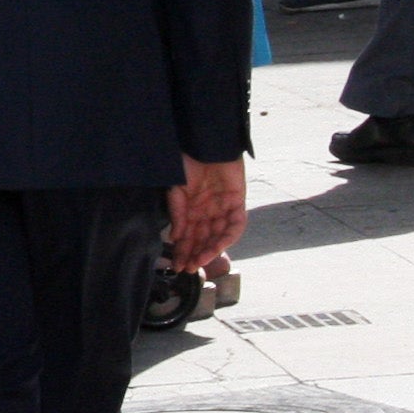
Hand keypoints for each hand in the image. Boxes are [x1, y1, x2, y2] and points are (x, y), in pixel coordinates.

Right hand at [168, 155, 246, 271]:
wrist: (207, 144)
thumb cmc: (188, 162)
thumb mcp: (176, 189)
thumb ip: (177, 212)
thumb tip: (175, 237)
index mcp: (192, 209)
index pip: (188, 236)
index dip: (183, 251)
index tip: (177, 266)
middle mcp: (208, 212)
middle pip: (203, 239)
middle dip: (195, 254)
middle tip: (188, 268)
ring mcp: (223, 209)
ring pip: (219, 236)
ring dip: (210, 249)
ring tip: (200, 260)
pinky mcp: (238, 203)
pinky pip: (236, 224)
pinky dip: (228, 236)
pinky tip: (218, 245)